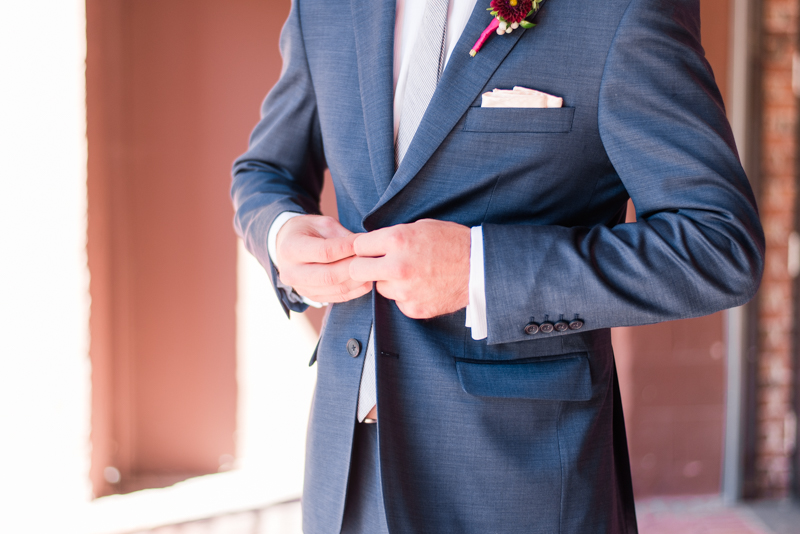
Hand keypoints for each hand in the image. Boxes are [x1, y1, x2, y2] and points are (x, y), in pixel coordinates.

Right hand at [275, 215, 371, 302]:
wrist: (287, 245)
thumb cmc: (307, 230)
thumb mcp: (322, 224)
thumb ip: (343, 235)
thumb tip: (366, 245)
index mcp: (291, 248)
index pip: (325, 252)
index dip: (348, 248)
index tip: (364, 243)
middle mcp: (291, 272)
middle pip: (329, 276)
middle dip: (354, 267)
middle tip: (371, 258)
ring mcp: (300, 288)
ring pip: (335, 289)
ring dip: (357, 280)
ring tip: (371, 269)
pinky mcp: (311, 297)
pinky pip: (337, 297)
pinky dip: (355, 291)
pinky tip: (365, 281)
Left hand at [350, 219, 470, 318]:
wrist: (479, 267)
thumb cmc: (452, 242)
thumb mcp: (420, 226)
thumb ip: (393, 236)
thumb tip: (372, 244)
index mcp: (397, 240)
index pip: (358, 245)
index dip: (364, 247)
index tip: (369, 250)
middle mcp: (397, 266)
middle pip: (356, 270)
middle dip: (363, 267)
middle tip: (375, 265)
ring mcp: (404, 290)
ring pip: (379, 288)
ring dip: (388, 282)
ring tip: (410, 275)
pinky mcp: (413, 308)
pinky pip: (397, 302)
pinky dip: (406, 296)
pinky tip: (422, 287)